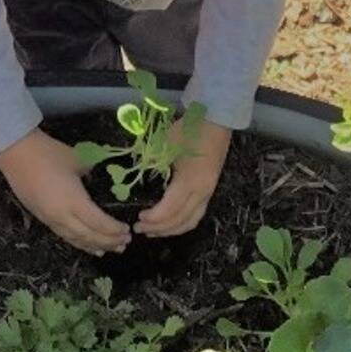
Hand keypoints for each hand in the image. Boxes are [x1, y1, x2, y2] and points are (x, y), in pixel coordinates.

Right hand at [0, 129, 130, 255]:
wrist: (16, 154)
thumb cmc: (48, 153)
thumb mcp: (77, 160)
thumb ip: (91, 172)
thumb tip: (100, 177)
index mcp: (74, 201)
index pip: (98, 223)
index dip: (113, 230)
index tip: (127, 230)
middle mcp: (62, 216)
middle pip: (89, 236)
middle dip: (108, 242)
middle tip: (124, 244)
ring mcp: (51, 219)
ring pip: (76, 239)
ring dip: (94, 246)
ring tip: (110, 250)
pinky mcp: (43, 219)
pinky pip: (65, 236)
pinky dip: (79, 243)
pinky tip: (87, 246)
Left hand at [135, 120, 230, 237]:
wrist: (216, 120)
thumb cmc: (190, 130)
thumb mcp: (166, 143)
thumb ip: (151, 162)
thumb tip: (133, 176)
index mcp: (190, 181)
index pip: (170, 209)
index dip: (154, 218)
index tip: (138, 218)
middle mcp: (202, 191)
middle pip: (180, 220)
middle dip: (159, 228)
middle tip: (139, 228)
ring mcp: (208, 192)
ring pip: (191, 221)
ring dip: (171, 230)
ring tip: (153, 231)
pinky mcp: (210, 189)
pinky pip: (197, 215)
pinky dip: (182, 223)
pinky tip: (170, 224)